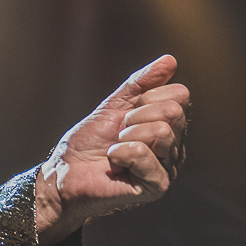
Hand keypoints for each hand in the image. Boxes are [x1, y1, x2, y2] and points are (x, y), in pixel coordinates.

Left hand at [36, 55, 188, 244]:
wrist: (65, 173)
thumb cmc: (88, 142)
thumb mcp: (114, 105)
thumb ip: (142, 83)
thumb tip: (170, 60)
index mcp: (169, 125)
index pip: (180, 94)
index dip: (146, 97)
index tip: (125, 114)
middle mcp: (175, 146)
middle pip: (173, 112)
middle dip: (135, 116)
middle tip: (118, 133)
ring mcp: (168, 167)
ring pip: (161, 132)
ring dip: (126, 136)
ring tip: (115, 149)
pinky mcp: (157, 186)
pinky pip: (145, 155)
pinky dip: (120, 154)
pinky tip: (114, 165)